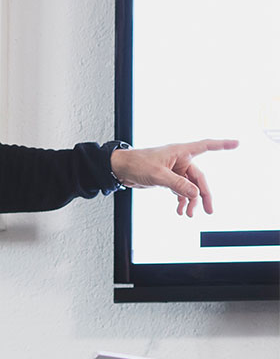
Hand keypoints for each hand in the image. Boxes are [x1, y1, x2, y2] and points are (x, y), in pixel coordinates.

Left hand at [110, 138, 238, 216]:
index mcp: (180, 152)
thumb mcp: (158, 175)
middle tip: (208, 211)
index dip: (222, 145)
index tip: (237, 143)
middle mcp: (180, 160)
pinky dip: (182, 201)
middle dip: (203, 195)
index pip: (206, 146)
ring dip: (191, 201)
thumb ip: (178, 184)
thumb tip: (195, 194)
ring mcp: (175, 170)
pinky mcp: (168, 179)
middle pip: (199, 178)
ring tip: (189, 215)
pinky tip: (181, 211)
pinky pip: (181, 191)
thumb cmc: (137, 163)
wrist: (120, 169)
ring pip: (190, 187)